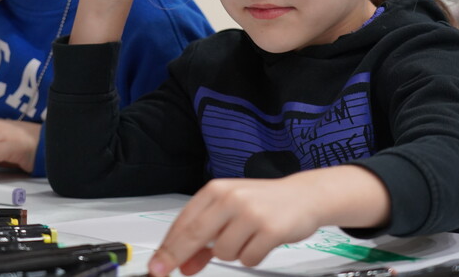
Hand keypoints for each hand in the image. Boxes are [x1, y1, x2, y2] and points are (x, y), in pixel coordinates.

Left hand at [148, 167, 390, 275]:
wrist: (303, 196)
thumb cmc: (262, 202)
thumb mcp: (228, 212)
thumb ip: (205, 237)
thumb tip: (184, 264)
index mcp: (216, 190)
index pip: (184, 222)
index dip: (167, 247)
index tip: (156, 265)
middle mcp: (231, 198)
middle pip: (195, 235)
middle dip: (178, 257)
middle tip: (166, 271)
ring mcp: (251, 213)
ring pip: (224, 253)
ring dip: (232, 254)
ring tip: (247, 237)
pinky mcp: (270, 229)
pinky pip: (248, 259)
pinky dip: (252, 256)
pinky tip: (261, 240)